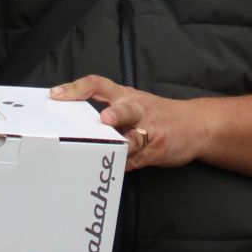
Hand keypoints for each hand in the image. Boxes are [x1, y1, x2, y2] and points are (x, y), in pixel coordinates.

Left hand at [50, 74, 200, 170]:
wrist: (196, 125)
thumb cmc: (156, 114)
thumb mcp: (134, 103)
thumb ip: (108, 107)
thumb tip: (73, 121)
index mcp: (126, 95)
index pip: (98, 85)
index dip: (76, 88)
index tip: (55, 95)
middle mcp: (137, 109)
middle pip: (125, 109)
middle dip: (117, 115)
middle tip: (105, 119)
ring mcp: (149, 130)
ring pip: (134, 138)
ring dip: (125, 144)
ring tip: (119, 147)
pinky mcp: (156, 149)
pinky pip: (137, 159)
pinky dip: (125, 163)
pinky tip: (116, 167)